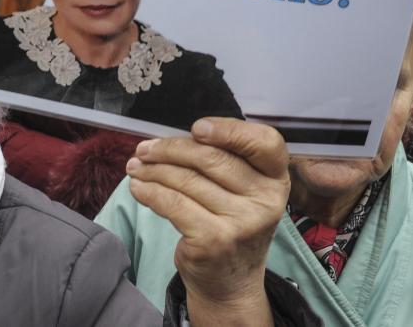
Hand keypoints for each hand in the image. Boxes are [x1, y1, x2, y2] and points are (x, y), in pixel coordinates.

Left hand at [126, 117, 289, 325]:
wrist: (229, 284)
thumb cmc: (230, 225)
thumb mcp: (242, 193)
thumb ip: (223, 161)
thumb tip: (170, 140)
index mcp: (276, 180)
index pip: (265, 142)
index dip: (229, 129)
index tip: (197, 128)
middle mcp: (266, 200)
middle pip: (211, 158)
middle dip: (170, 149)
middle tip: (144, 149)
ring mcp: (242, 222)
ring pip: (186, 179)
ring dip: (152, 170)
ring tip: (135, 167)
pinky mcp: (214, 240)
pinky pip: (172, 203)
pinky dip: (149, 191)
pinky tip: (137, 188)